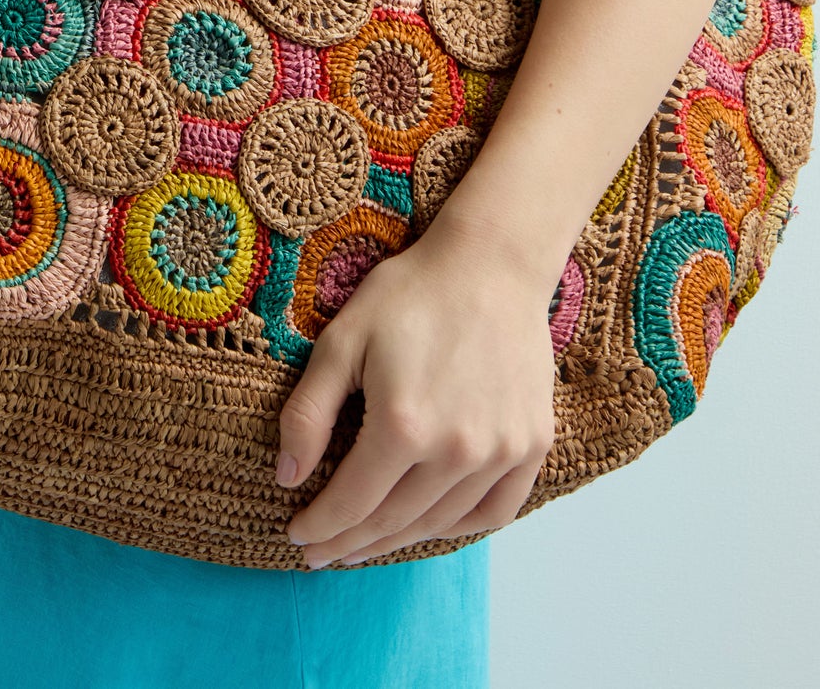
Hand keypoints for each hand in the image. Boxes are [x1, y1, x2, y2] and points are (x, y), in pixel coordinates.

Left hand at [277, 207, 557, 567]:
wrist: (491, 265)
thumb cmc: (410, 295)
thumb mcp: (342, 340)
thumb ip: (309, 412)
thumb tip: (288, 477)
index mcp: (402, 425)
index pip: (351, 502)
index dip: (320, 525)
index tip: (296, 537)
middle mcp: (455, 450)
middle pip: (392, 520)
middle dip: (350, 541)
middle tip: (323, 554)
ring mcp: (500, 452)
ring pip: (439, 522)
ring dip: (398, 540)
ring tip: (367, 544)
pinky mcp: (532, 445)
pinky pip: (494, 511)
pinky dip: (458, 528)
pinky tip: (430, 526)